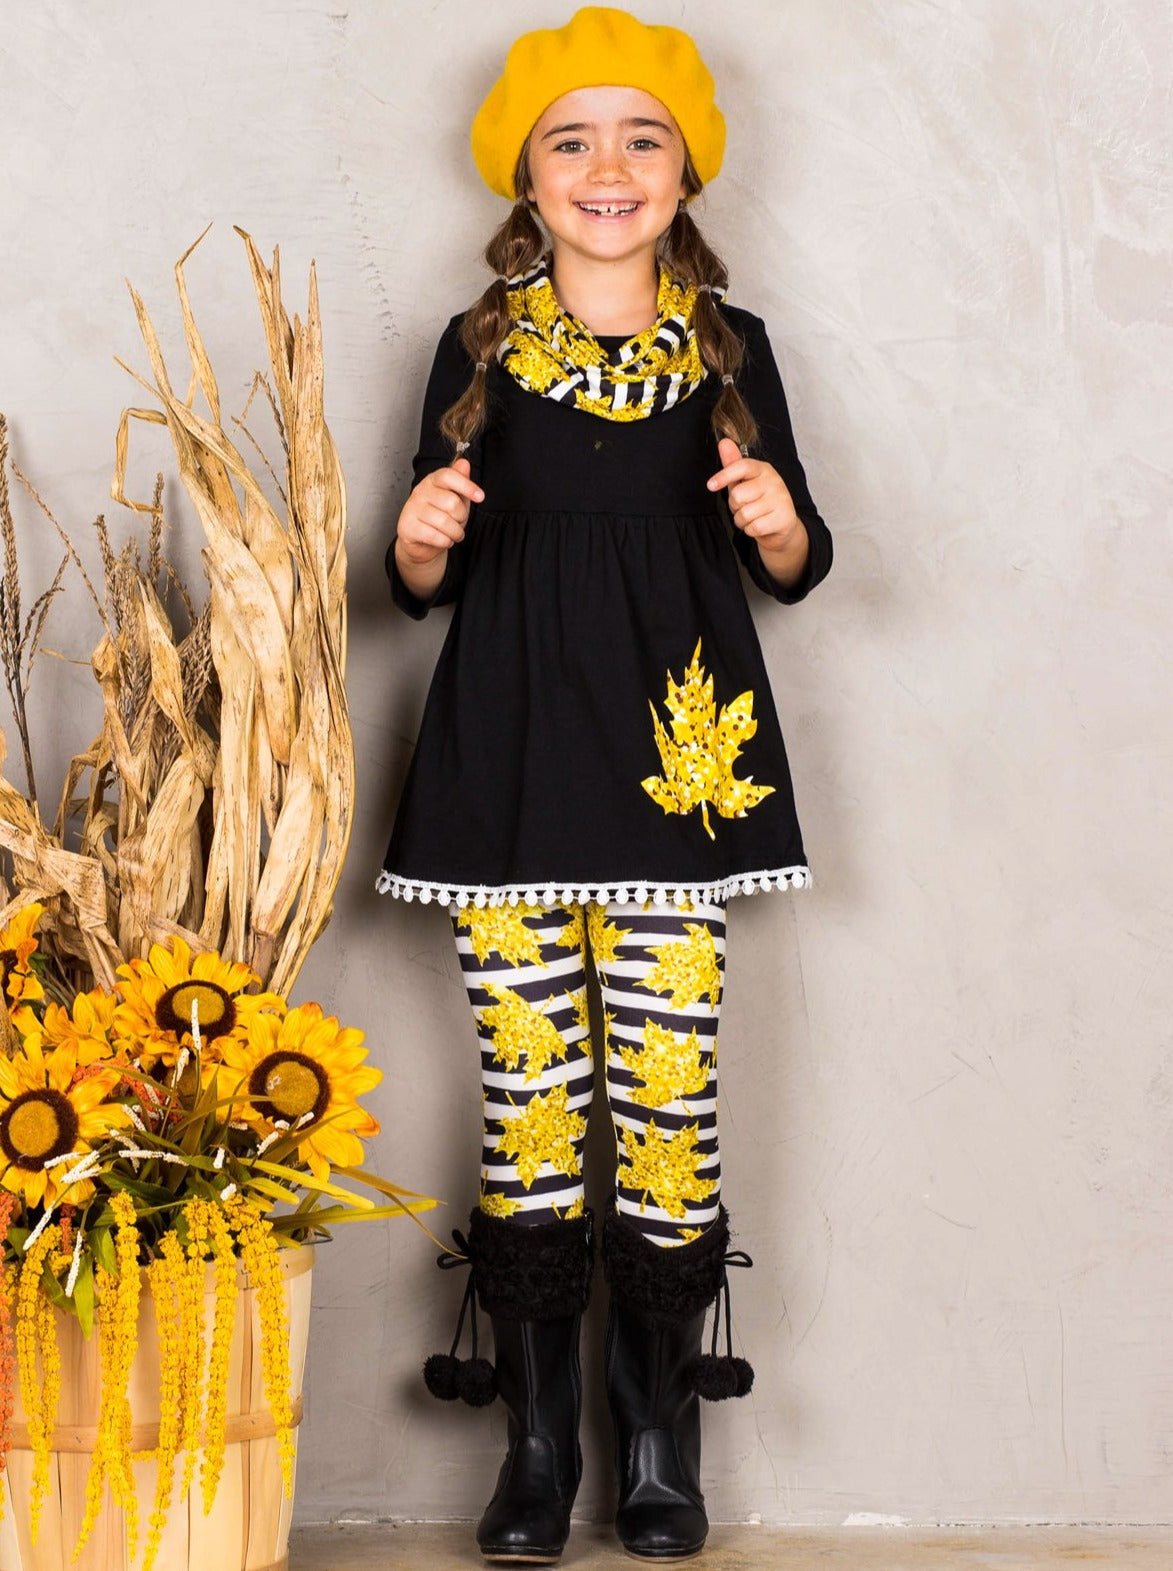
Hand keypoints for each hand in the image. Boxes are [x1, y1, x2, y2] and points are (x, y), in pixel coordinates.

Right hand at [394, 457, 483, 566]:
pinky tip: (443, 539)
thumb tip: (464, 463)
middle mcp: (420, 492)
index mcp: (432, 481)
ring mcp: (412, 509)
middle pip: (451, 502)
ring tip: (453, 533)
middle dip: (461, 517)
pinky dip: (445, 542)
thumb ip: (461, 482)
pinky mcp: (407, 527)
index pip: (448, 476)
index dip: (466, 486)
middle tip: (458, 522)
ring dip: (455, 533)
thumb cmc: (440, 517)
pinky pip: (435, 536)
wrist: (422, 542)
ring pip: (444, 522)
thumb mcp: (456, 499)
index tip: (480, 497)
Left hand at [706, 437, 800, 551]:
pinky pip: (754, 527)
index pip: (742, 466)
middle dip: (735, 506)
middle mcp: (774, 481)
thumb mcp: (744, 482)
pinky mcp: (783, 518)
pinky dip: (751, 530)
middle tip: (745, 506)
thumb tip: (724, 443)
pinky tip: (759, 525)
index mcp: (763, 469)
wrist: (782, 524)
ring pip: (745, 513)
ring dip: (742, 521)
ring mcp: (780, 499)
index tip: (711, 485)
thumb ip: (733, 464)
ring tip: (752, 517)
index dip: (724, 475)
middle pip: (738, 495)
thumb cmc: (760, 501)